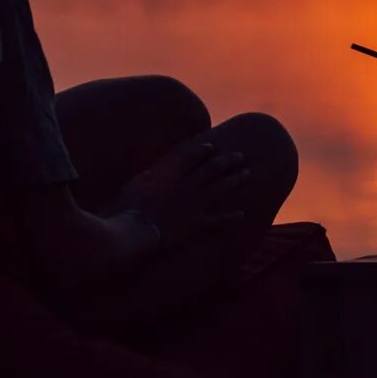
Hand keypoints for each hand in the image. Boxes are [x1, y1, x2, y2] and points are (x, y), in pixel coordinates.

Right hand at [114, 135, 260, 248]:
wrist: (137, 231)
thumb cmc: (129, 208)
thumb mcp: (133, 186)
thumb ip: (145, 178)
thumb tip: (151, 172)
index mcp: (171, 175)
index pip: (191, 158)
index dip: (203, 151)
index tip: (212, 147)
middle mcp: (187, 186)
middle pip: (212, 169)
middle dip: (228, 161)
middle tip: (241, 155)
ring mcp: (194, 204)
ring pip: (221, 189)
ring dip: (235, 181)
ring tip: (248, 174)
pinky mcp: (197, 224)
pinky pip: (218, 220)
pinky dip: (231, 217)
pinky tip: (242, 214)